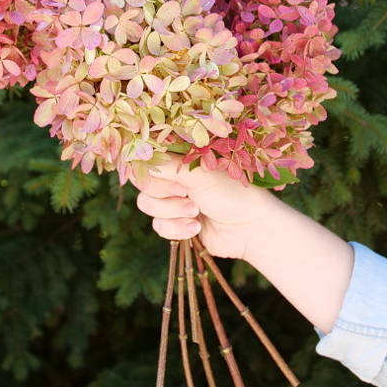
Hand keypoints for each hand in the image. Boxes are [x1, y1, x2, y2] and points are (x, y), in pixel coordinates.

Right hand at [133, 155, 277, 260]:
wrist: (250, 228)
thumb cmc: (230, 192)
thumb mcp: (197, 174)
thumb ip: (165, 165)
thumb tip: (136, 157)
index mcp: (179, 158)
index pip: (146, 158)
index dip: (151, 170)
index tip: (172, 177)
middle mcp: (173, 176)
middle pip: (143, 184)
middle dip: (165, 194)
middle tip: (187, 193)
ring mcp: (173, 200)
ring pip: (148, 206)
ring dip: (172, 212)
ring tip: (196, 212)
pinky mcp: (175, 223)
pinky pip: (158, 226)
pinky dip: (177, 229)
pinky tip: (196, 228)